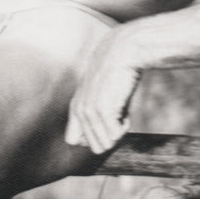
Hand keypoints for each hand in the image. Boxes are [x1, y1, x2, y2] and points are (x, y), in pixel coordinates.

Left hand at [65, 31, 142, 153]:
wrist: (123, 52)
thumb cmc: (118, 72)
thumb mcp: (102, 93)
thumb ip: (97, 113)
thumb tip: (106, 138)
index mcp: (75, 106)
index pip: (73, 140)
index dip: (94, 136)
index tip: (107, 121)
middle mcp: (79, 111)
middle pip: (93, 146)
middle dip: (109, 136)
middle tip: (117, 116)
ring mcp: (89, 111)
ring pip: (104, 145)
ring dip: (117, 132)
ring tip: (121, 111)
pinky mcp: (102, 110)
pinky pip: (116, 136)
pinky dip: (125, 127)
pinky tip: (126, 110)